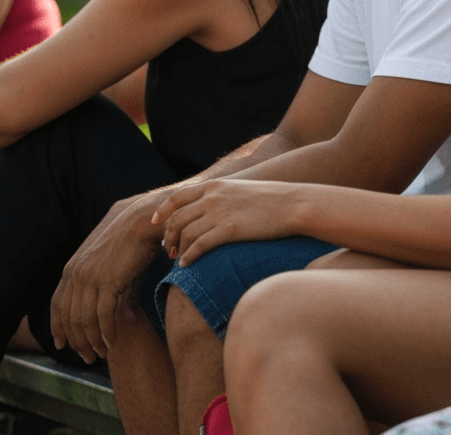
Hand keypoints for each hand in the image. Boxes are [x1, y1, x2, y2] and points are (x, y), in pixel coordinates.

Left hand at [49, 193, 164, 363]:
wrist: (145, 219)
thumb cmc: (135, 239)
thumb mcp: (119, 266)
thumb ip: (119, 293)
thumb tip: (126, 319)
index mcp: (73, 268)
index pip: (58, 305)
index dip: (58, 327)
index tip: (62, 345)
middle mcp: (76, 274)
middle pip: (69, 318)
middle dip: (76, 342)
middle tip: (88, 358)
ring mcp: (90, 277)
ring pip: (83, 321)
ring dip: (91, 342)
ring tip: (101, 354)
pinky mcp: (108, 281)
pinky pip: (102, 316)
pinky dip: (106, 333)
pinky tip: (113, 342)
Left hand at [155, 179, 299, 265]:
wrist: (294, 204)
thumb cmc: (274, 200)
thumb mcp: (242, 190)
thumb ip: (224, 196)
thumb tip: (212, 209)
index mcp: (216, 185)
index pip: (177, 197)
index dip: (162, 211)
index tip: (156, 223)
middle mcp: (213, 197)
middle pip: (177, 218)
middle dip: (168, 236)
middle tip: (168, 250)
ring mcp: (220, 213)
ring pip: (185, 234)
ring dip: (177, 249)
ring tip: (178, 259)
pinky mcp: (229, 230)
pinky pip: (199, 246)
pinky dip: (189, 256)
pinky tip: (187, 264)